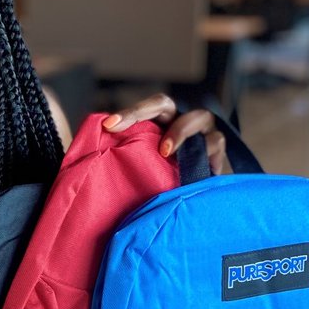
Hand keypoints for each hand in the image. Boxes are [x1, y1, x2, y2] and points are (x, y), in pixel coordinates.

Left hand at [102, 95, 229, 174]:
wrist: (198, 204)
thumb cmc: (162, 184)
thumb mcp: (141, 172)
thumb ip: (123, 163)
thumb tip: (90, 165)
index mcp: (159, 123)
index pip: (144, 109)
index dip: (128, 113)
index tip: (108, 125)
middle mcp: (179, 121)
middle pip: (166, 103)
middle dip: (144, 112)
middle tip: (120, 127)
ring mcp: (203, 133)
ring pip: (199, 117)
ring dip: (180, 132)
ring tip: (165, 152)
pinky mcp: (219, 152)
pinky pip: (216, 145)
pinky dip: (208, 154)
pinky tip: (198, 168)